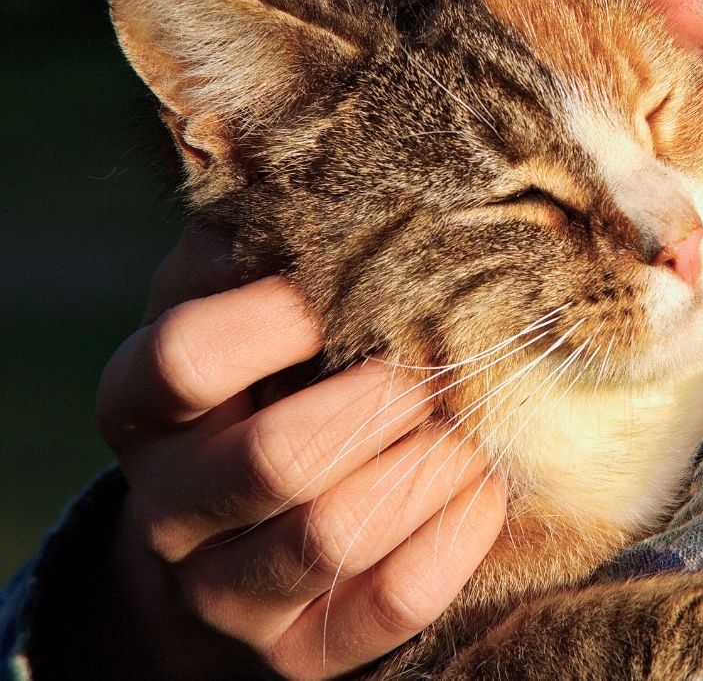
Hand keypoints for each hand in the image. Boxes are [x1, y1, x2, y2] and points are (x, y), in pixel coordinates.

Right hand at [95, 228, 505, 679]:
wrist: (232, 536)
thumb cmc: (260, 383)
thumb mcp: (240, 307)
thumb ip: (269, 244)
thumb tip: (326, 145)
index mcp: (145, 404)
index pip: (184, 359)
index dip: (273, 319)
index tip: (347, 289)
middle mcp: (173, 503)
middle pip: (273, 457)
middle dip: (378, 401)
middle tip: (437, 362)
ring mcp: (229, 589)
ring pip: (331, 536)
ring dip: (425, 468)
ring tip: (472, 422)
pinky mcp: (299, 650)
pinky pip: (386, 606)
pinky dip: (452, 541)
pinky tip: (484, 488)